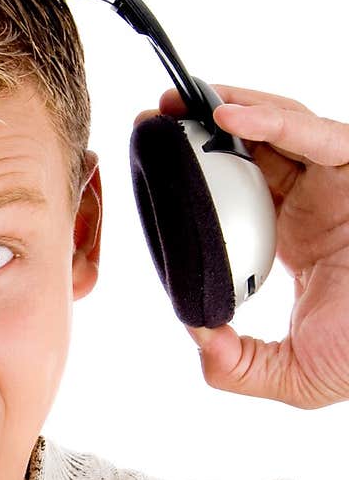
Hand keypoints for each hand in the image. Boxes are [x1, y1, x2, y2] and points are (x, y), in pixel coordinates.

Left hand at [135, 85, 348, 407]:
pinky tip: (226, 116)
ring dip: (227, 108)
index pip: (235, 195)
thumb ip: (239, 367)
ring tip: (177, 104)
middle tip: (152, 117)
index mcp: (293, 237)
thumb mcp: (294, 375)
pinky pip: (315, 135)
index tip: (150, 169)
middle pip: (251, 148)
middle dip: (199, 128)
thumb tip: (196, 338)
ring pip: (278, 128)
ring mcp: (338, 180)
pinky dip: (270, 121)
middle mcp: (314, 201)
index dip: (194, 178)